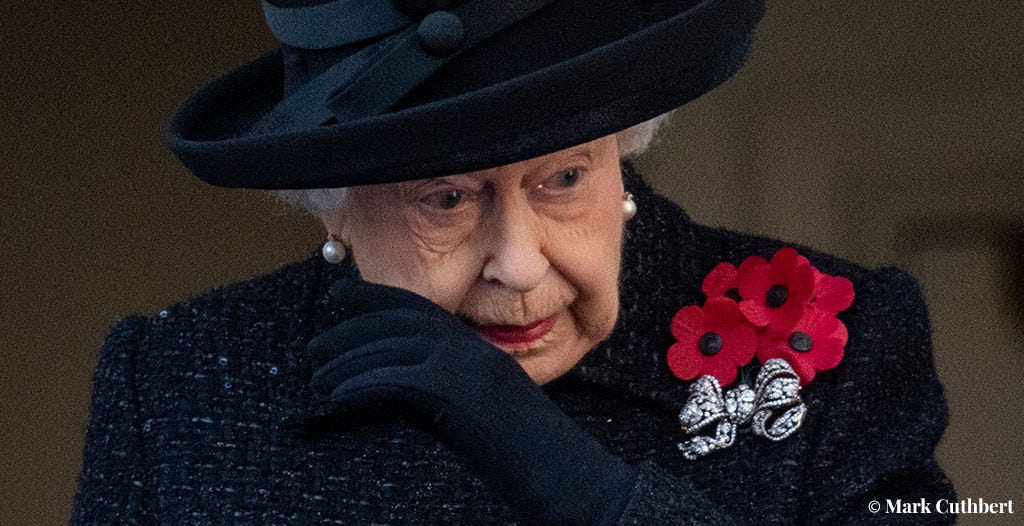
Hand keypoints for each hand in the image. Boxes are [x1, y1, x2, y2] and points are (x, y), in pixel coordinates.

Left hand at [308, 278, 635, 524]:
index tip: (341, 299)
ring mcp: (465, 366)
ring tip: (317, 379)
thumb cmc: (530, 456)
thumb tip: (398, 390)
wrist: (566, 474)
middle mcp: (471, 348)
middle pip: (397, 323)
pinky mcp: (456, 391)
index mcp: (478, 349)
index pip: (419, 309)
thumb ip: (447, 393)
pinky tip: (336, 398)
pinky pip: (394, 378)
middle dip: (350, 330)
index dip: (376, 299)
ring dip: (346, 363)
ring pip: (390, 349)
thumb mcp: (484, 414)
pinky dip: (359, 385)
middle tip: (314, 347)